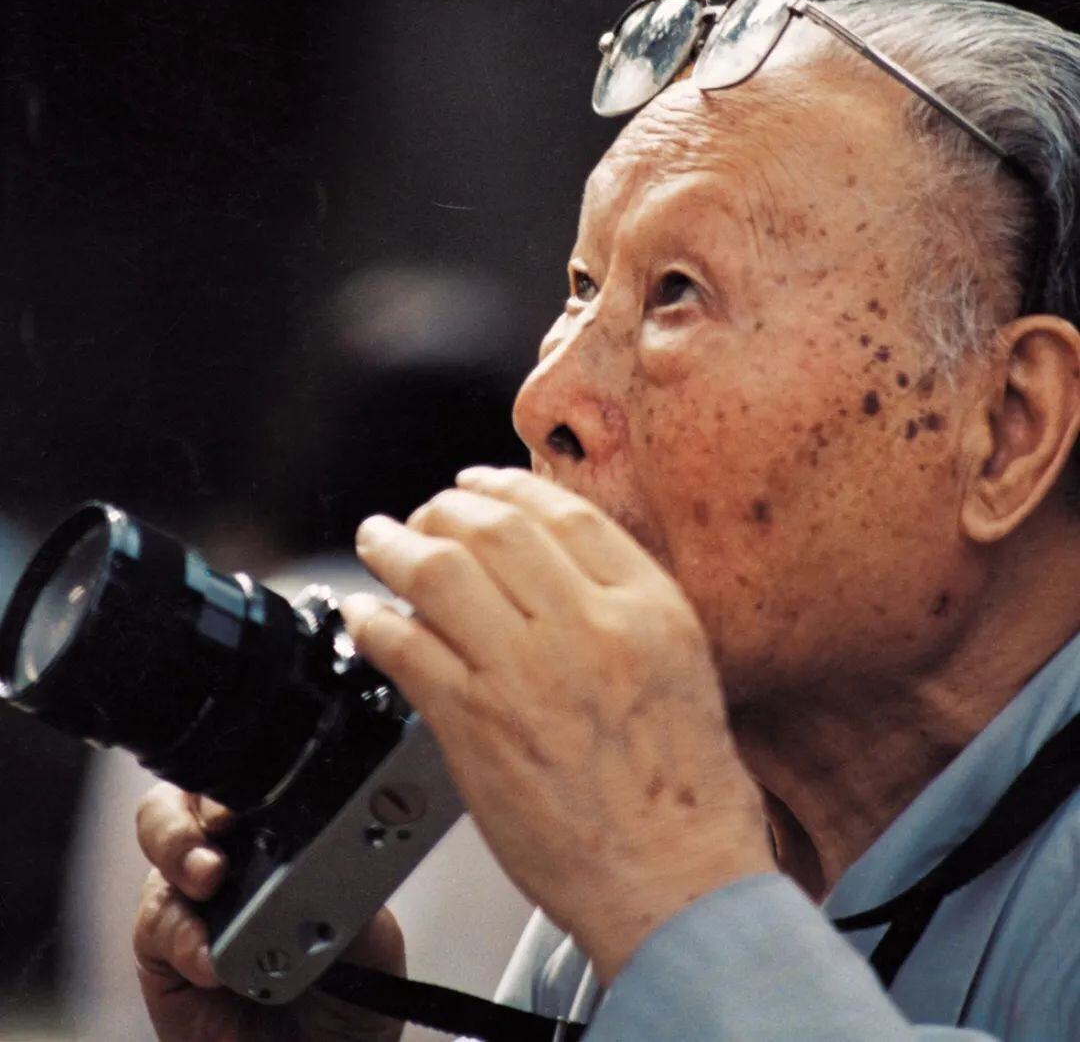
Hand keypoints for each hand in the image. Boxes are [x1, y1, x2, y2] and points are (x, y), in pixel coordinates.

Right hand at [133, 781, 405, 1041]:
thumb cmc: (348, 1000)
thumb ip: (353, 894)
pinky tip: (212, 959)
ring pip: (161, 843)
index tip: (266, 788)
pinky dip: (183, 936)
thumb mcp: (371, 940)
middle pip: (190, 795)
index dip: (250, 776)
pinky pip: (156, 925)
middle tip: (226, 825)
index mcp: (278, 837)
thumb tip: (332, 861)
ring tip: (210, 878)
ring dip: (182, 852)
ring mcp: (192, 902)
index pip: (250, 782)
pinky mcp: (162, 954)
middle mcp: (229, 857)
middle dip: (200, 802)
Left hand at [343, 467, 773, 985]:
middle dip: (444, 508)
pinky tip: (366, 615)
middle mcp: (589, 626)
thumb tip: (551, 560)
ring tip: (379, 540)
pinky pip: (407, 647)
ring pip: (440, 572)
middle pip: (494, 528)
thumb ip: (623, 603)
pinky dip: (375, 621)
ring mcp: (528, 674)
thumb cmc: (684, 791)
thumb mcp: (682, 664)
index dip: (506, 487)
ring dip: (395, 545)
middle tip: (424, 513)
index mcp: (647, 607)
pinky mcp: (476, 725)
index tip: (478, 484)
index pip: (564, 513)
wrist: (678, 883)